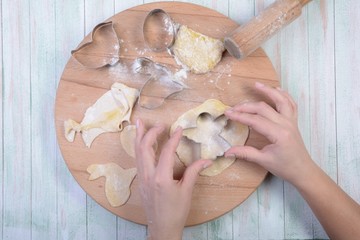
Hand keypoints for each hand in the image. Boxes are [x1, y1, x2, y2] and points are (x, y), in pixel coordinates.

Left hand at [135, 119, 211, 239]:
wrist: (162, 228)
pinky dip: (139, 147)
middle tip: (160, 124)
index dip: (173, 138)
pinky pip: (138, 159)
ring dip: (139, 137)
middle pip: (144, 147)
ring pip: (137, 152)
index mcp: (161, 178)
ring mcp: (142, 178)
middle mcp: (148, 175)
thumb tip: (207, 160)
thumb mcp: (187, 191)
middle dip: (150, 132)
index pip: (166, 151)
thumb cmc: (176, 212)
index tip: (179, 129)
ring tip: (139, 123)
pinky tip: (141, 142)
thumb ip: (194, 172)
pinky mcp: (140, 181)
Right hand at [224, 82, 311, 184]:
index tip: (228, 113)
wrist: (303, 171)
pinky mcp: (293, 121)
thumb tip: (227, 152)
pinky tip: (277, 89)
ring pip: (280, 100)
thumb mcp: (263, 161)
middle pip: (264, 108)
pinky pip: (291, 104)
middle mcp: (286, 124)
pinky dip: (284, 95)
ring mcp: (291, 121)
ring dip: (268, 91)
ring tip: (256, 85)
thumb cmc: (284, 167)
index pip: (255, 120)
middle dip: (246, 106)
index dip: (240, 116)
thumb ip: (245, 153)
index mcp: (279, 134)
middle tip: (233, 108)